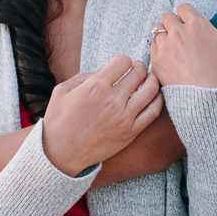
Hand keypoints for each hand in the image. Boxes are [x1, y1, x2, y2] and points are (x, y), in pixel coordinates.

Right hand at [42, 56, 162, 175]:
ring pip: (151, 90)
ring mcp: (124, 118)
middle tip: (138, 69)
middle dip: (140, 67)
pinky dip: (158, 100)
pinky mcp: (130, 133)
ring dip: (152, 80)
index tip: (122, 65)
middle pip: (139, 73)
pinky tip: (155, 96)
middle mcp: (112, 100)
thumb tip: (103, 70)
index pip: (123, 61)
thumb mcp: (62, 91)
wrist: (60, 155)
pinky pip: (153, 112)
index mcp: (96, 86)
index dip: (124, 60)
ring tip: (149, 79)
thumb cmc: (59, 122)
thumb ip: (84, 76)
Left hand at [151, 0, 216, 87]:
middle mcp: (178, 32)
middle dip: (175, 25)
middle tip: (185, 40)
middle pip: (167, 17)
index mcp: (196, 23)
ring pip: (158, 32)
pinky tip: (173, 62)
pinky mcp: (156, 62)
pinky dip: (160, 52)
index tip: (195, 30)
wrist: (212, 101)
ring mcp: (165, 47)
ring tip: (179, 51)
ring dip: (166, 38)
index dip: (188, 17)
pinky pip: (152, 48)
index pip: (183, 7)